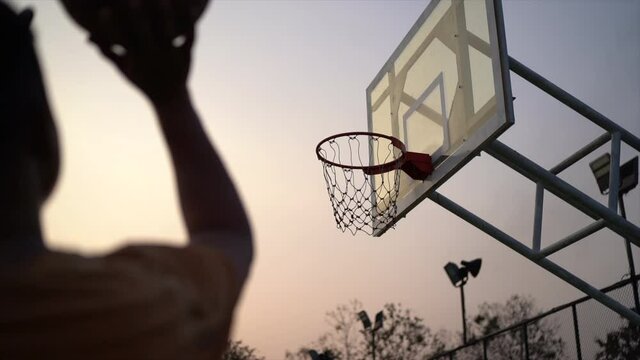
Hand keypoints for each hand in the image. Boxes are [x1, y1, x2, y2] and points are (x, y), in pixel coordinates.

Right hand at [62, 0, 206, 101]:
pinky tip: (188, 6)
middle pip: (144, 34)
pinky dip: (190, 23)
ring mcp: (171, 55)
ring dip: (165, 15)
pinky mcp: (186, 55)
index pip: (121, 40)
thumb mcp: (124, 69)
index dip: (112, 27)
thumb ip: (108, 53)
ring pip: (168, 33)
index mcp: (137, 59)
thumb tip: (88, 37)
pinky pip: (190, 38)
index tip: (104, 11)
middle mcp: (153, 56)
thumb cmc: (143, 80)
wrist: (170, 98)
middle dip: (137, 17)